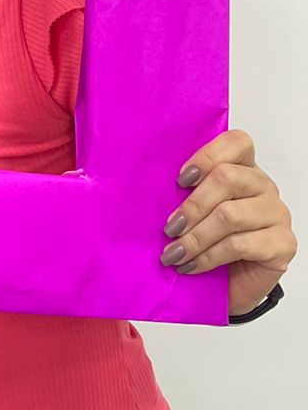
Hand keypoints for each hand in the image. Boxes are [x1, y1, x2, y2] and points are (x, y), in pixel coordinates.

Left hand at [160, 129, 295, 314]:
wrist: (229, 285)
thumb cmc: (207, 241)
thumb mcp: (192, 210)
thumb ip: (183, 192)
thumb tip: (145, 184)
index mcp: (243, 168)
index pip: (236, 142)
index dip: (206, 156)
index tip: (179, 180)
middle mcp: (264, 186)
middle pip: (227, 177)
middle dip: (192, 205)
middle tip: (169, 227)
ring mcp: (277, 214)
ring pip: (230, 215)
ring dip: (195, 237)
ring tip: (174, 253)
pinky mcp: (283, 244)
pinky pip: (240, 245)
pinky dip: (208, 257)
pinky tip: (191, 265)